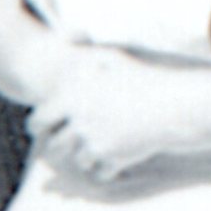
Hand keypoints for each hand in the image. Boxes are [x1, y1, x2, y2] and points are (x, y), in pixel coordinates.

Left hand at [29, 46, 187, 185]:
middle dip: (60, 147)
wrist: (173, 103)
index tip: (41, 129)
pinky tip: (113, 163)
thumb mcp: (112, 57)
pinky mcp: (112, 158)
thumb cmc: (142, 77)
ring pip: (78, 161)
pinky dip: (105, 171)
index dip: (37, 125)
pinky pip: (99, 174)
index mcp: (72, 97)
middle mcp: (79, 120)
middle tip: (64, 147)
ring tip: (96, 151)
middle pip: (55, 146)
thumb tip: (65, 36)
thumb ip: (85, 49)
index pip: (38, 119)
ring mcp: (95, 141)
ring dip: (85, 158)